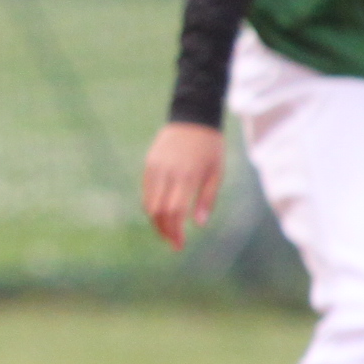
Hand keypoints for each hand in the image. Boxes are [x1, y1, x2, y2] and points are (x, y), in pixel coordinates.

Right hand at [143, 121, 226, 249]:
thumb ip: (207, 199)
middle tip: (174, 243)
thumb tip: (198, 224)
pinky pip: (146, 190)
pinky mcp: (149, 164)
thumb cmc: (211, 148)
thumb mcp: (217, 173)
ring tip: (168, 230)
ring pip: (148, 202)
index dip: (175, 232)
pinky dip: (152, 205)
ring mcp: (155, 168)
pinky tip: (163, 212)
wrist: (193, 118)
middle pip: (158, 211)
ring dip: (156, 220)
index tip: (179, 245)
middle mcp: (167, 173)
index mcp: (187, 176)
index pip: (174, 211)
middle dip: (164, 230)